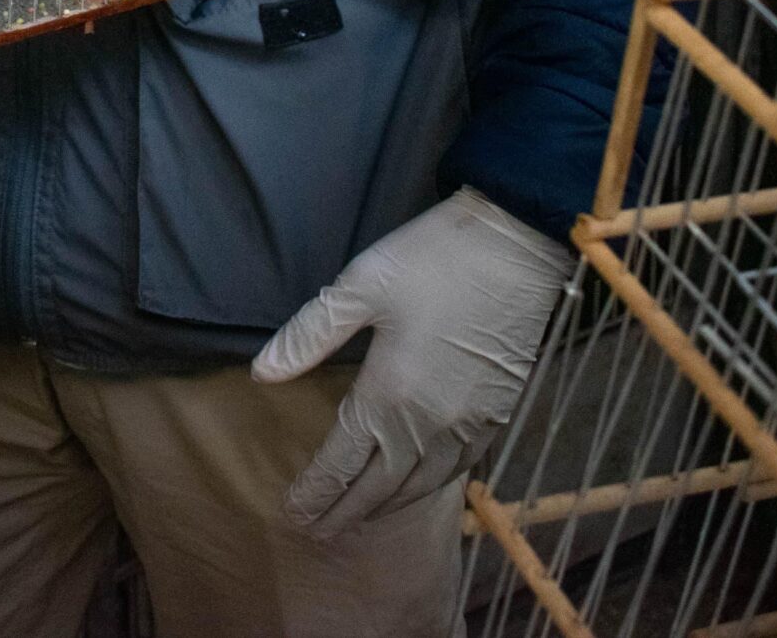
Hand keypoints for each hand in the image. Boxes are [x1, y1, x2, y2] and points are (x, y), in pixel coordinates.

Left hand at [252, 189, 570, 536]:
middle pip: (379, 487)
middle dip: (344, 511)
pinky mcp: (497, 414)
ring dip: (385, 505)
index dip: (316, 490)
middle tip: (316, 531)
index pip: (343, 462)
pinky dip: (428, 486)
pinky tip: (417, 485)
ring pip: (420, 484)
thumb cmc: (434, 258)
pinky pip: (457, 469)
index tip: (293, 512)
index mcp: (389, 393)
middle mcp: (429, 422)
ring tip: (358, 516)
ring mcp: (467, 423)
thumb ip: (309, 335)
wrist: (517, 246)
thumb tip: (260, 374)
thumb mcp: (360, 286)